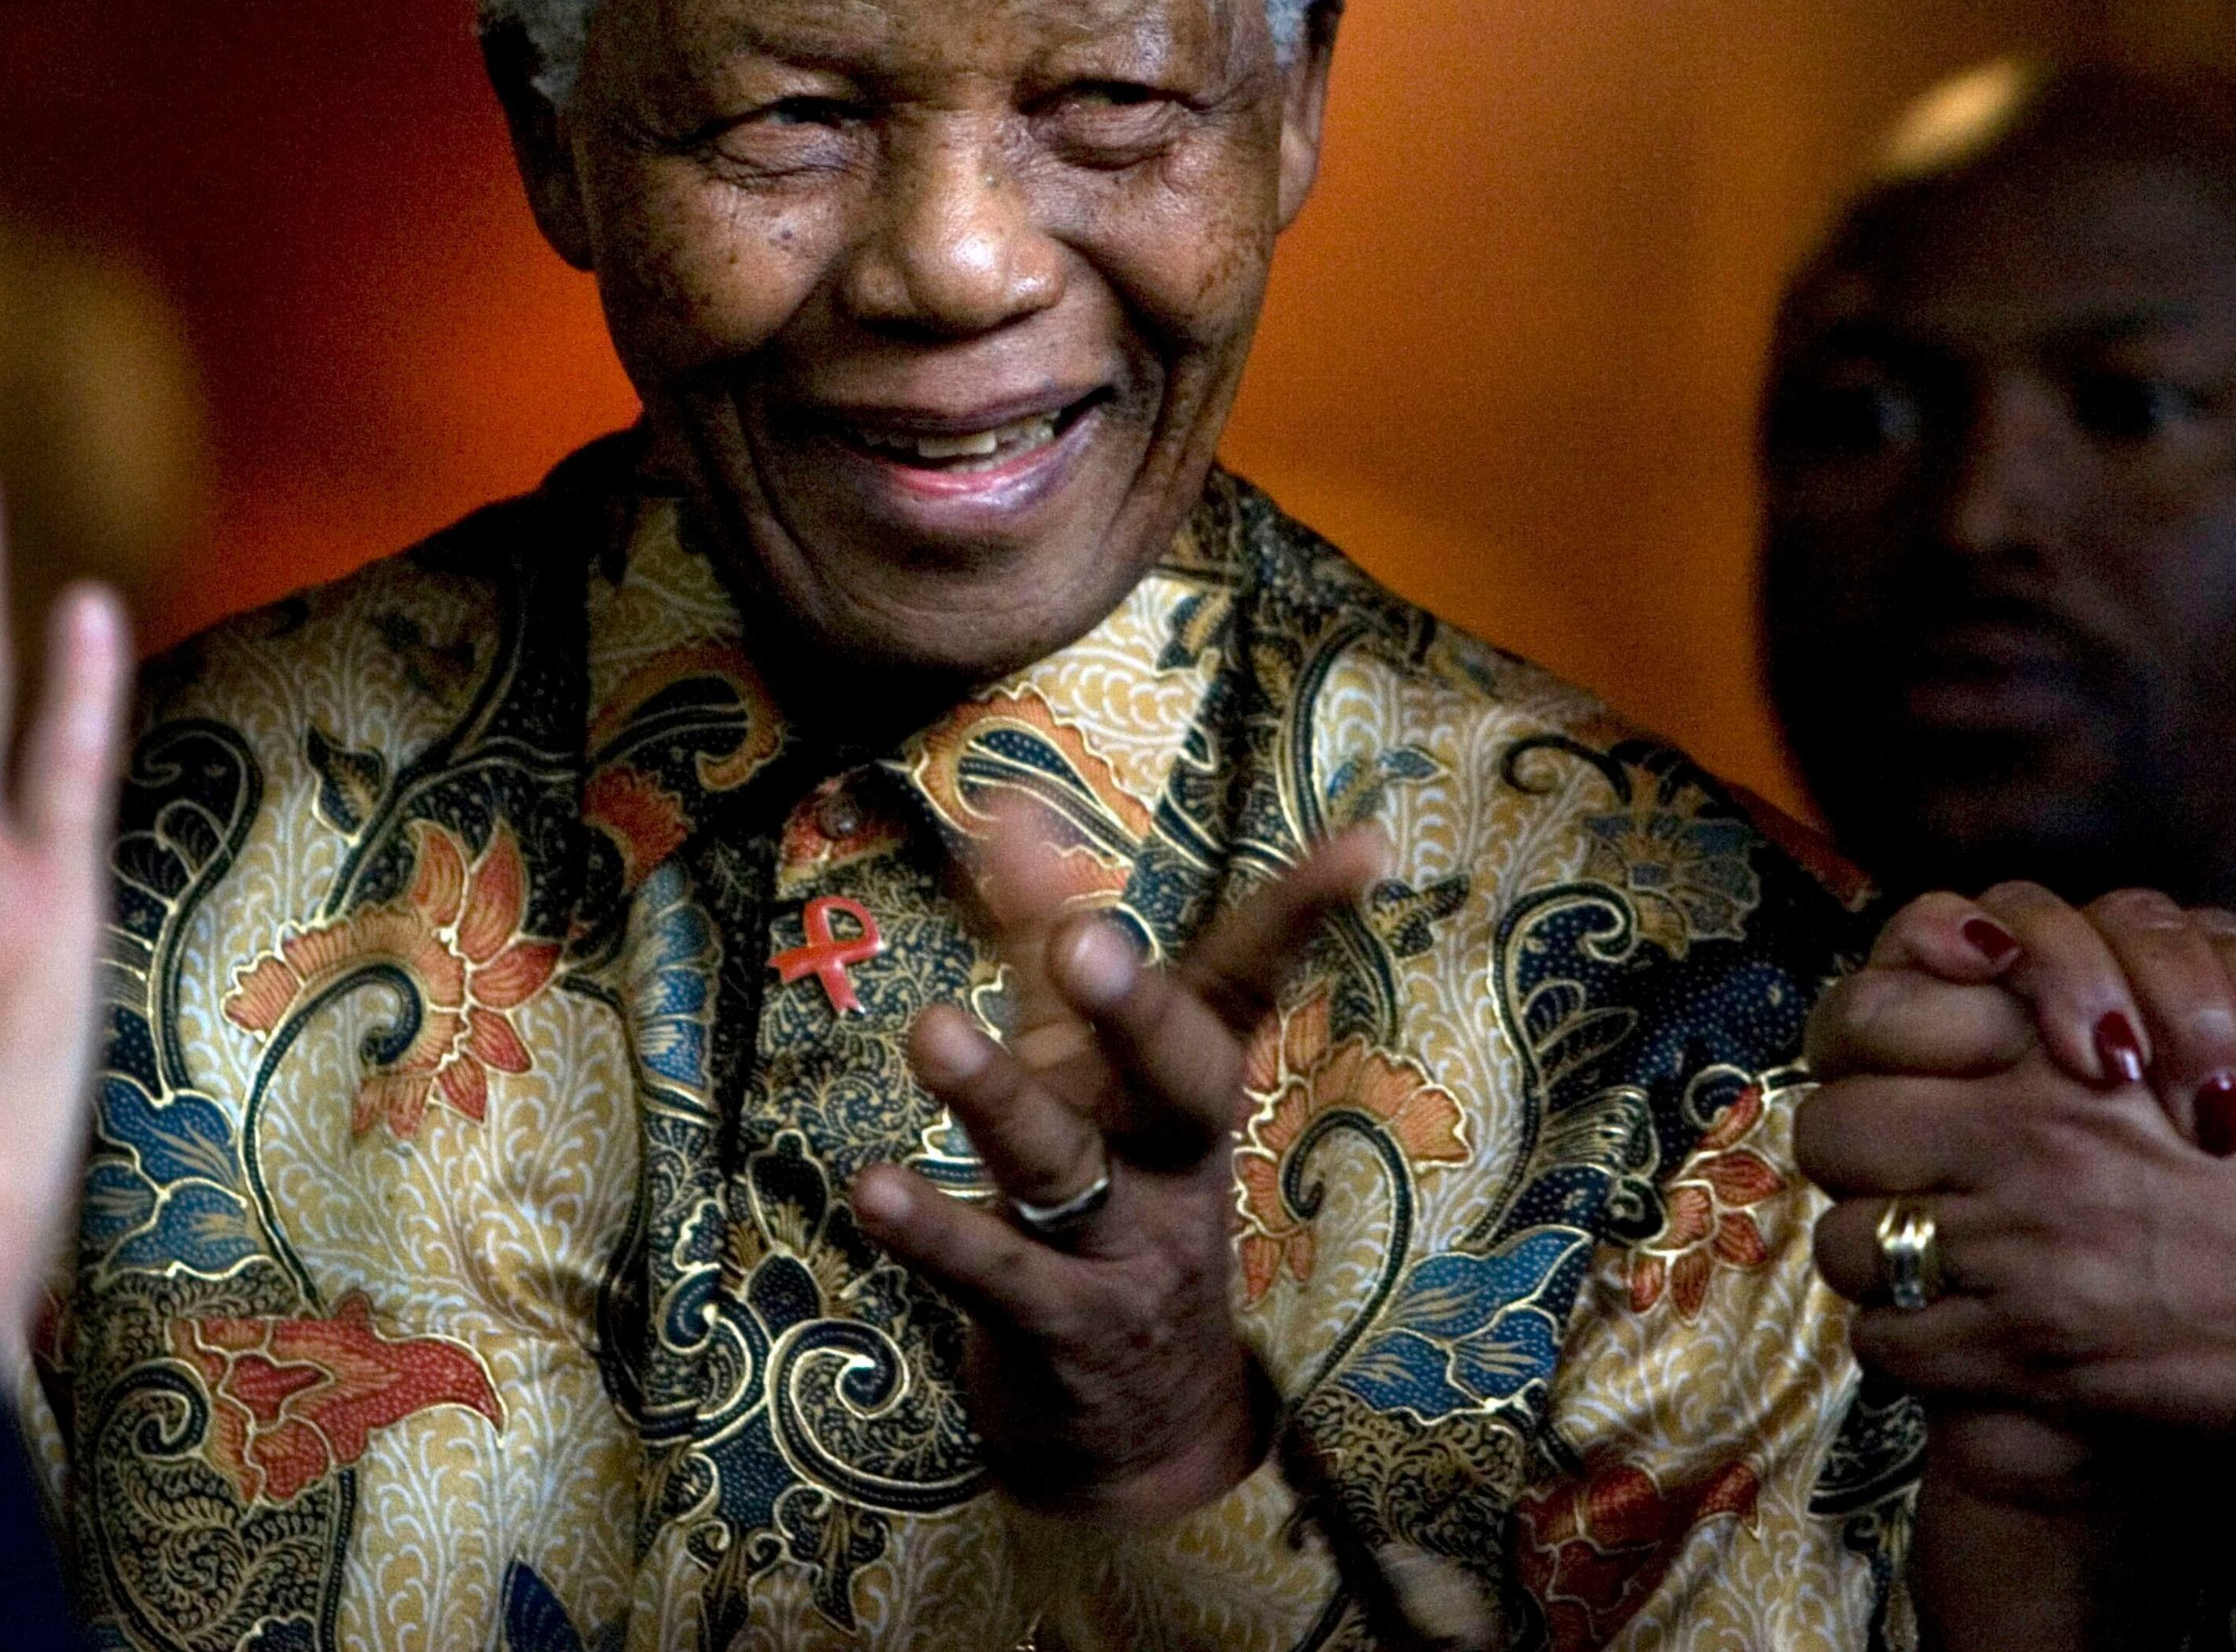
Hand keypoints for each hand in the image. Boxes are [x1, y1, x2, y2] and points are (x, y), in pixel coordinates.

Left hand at [850, 811, 1386, 1525]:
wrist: (1137, 1431)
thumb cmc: (1105, 1201)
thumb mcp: (1077, 1069)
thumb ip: (1037, 937)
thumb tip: (1005, 803)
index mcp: (1184, 1089)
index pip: (1245, 989)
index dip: (1296, 918)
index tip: (1362, 849)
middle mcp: (1171, 1162)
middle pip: (1180, 1079)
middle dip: (1136, 1009)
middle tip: (1083, 940)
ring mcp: (1126, 1251)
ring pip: (1067, 1168)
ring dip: (998, 1099)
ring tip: (933, 1034)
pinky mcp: (1061, 1330)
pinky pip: (997, 1274)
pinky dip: (934, 1232)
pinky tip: (873, 1187)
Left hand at [1800, 892, 2235, 1472]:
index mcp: (2056, 1059)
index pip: (1871, 1015)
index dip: (1867, 1043)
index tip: (1895, 1071)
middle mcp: (2013, 1144)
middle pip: (1832, 1129)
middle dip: (1852, 1151)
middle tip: (1892, 1170)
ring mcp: (2003, 1248)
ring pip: (1846, 1242)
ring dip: (1873, 1252)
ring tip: (1921, 1256)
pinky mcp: (2007, 1350)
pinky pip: (1884, 1338)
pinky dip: (1904, 1341)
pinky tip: (1947, 1333)